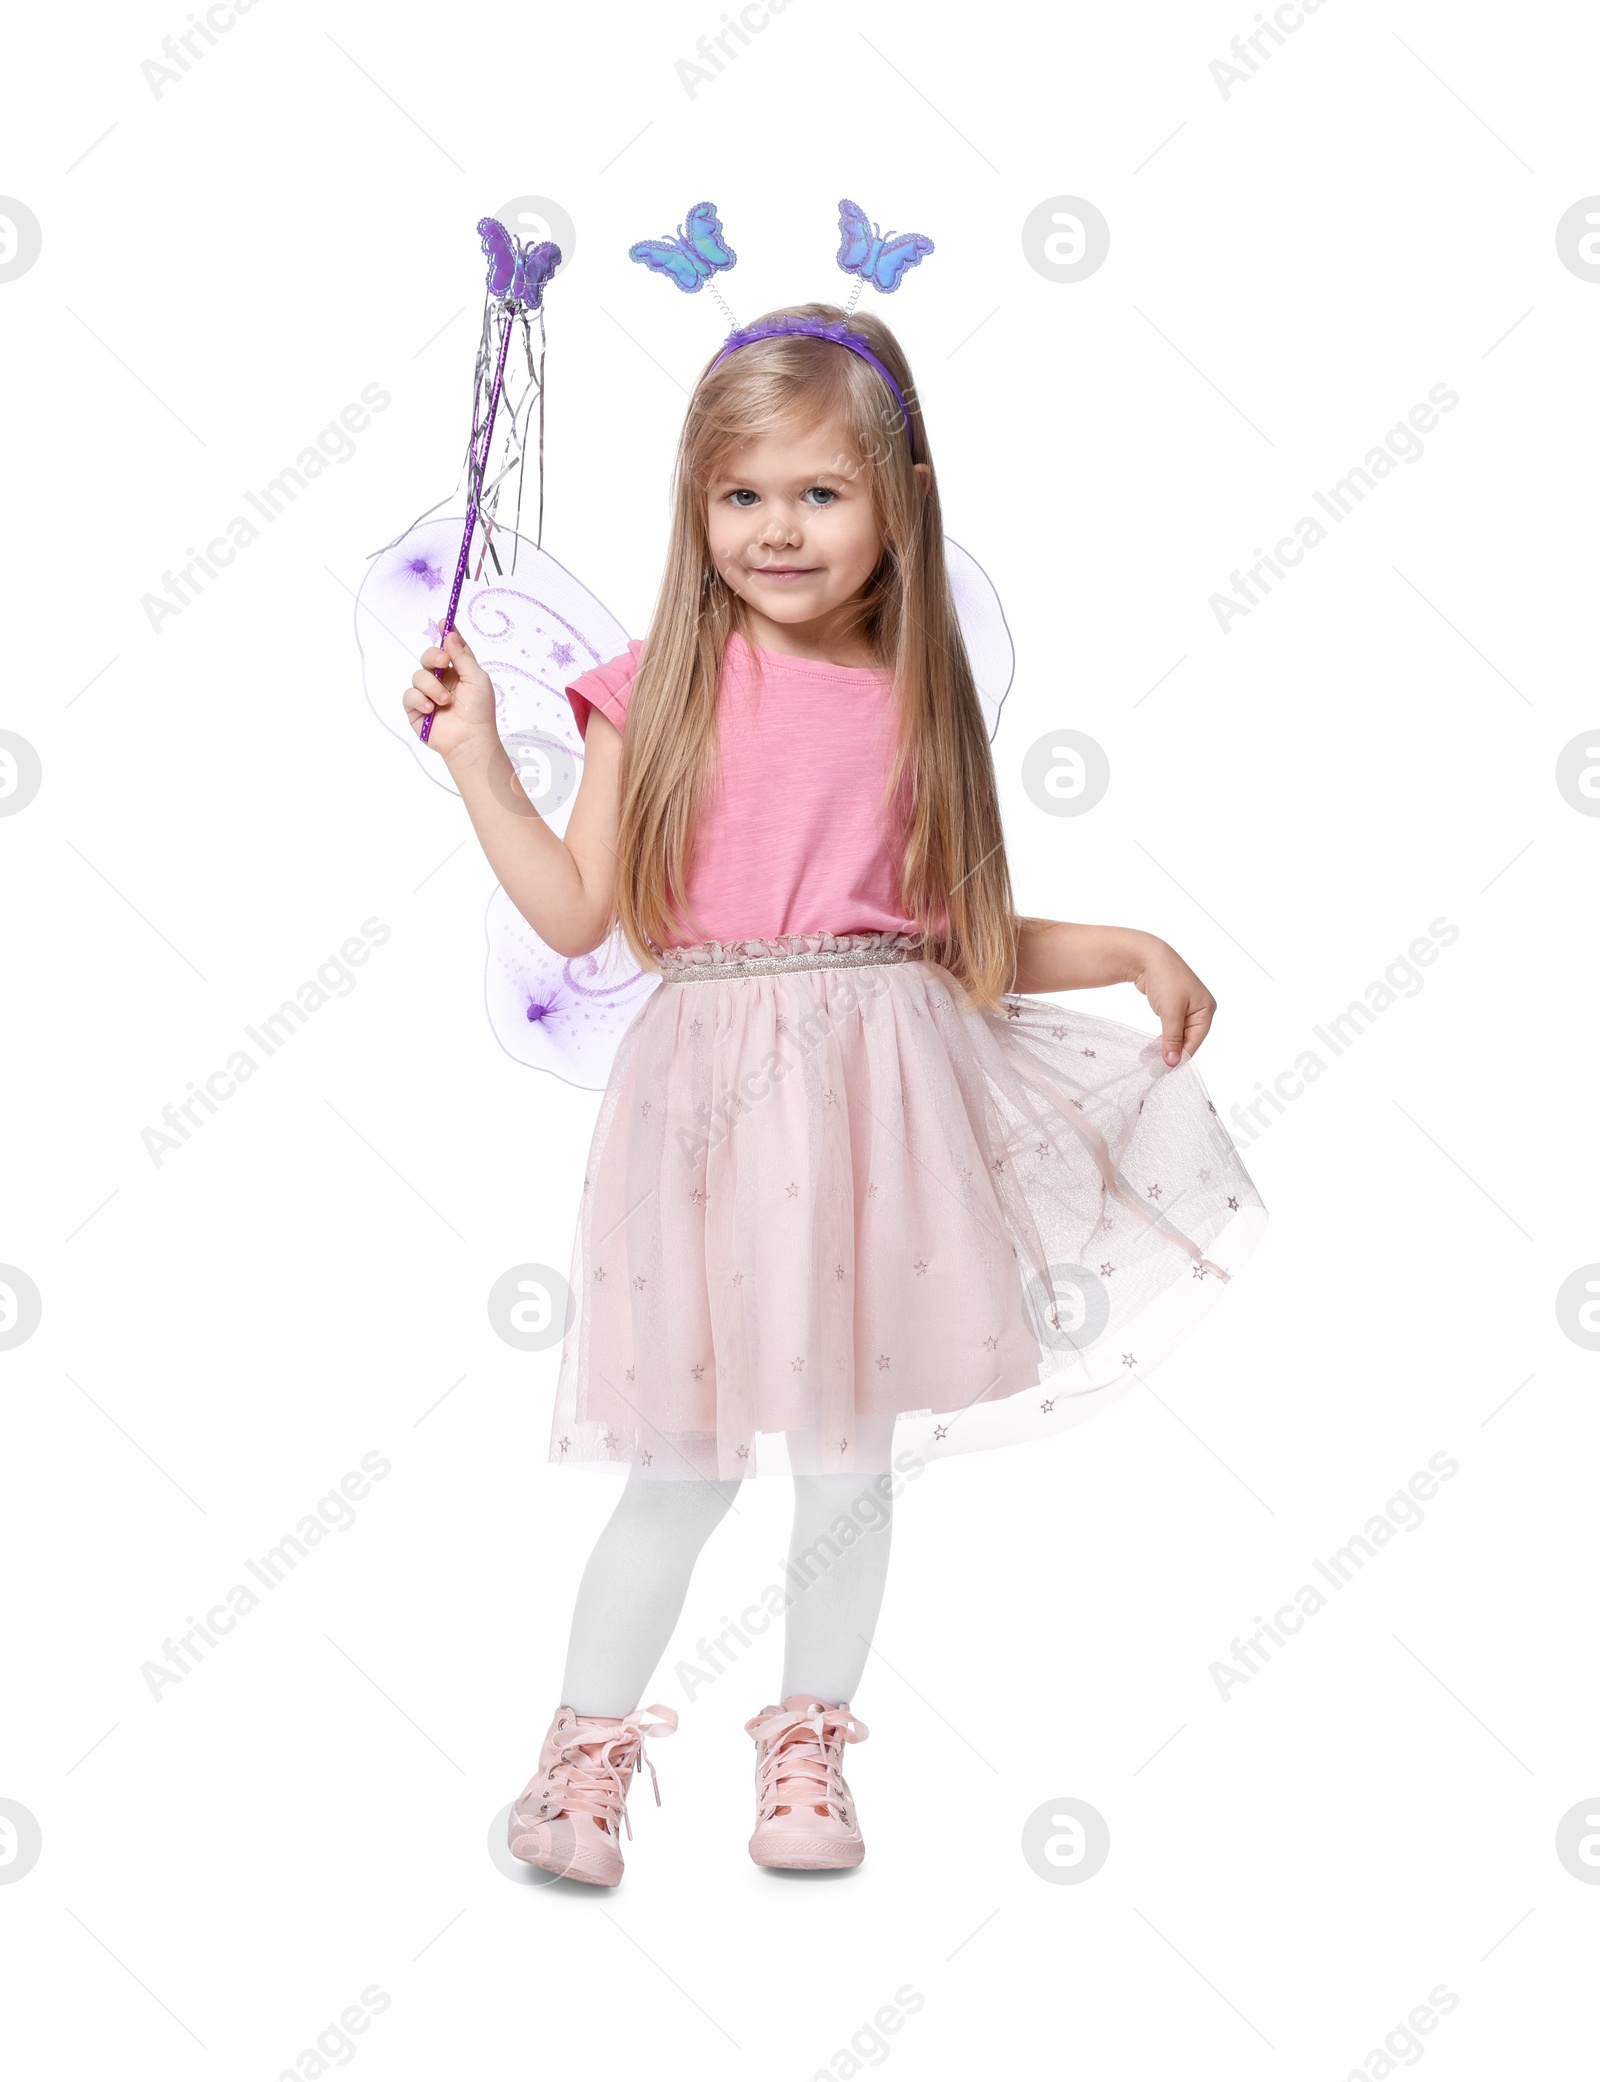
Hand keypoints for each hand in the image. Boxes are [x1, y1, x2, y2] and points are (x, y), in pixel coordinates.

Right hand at [403, 628, 497, 765]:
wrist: (470, 740)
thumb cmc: (479, 711)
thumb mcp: (476, 678)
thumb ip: (462, 655)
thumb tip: (449, 633)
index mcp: (458, 671)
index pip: (449, 648)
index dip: (445, 634)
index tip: (444, 621)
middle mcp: (441, 681)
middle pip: (428, 656)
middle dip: (433, 656)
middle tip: (443, 662)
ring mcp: (427, 695)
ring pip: (418, 675)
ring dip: (432, 687)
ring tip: (445, 702)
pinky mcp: (416, 710)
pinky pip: (409, 694)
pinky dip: (420, 700)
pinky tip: (432, 709)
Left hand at [1131, 939, 1215, 1065]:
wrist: (1147, 957)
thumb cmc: (1165, 979)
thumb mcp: (1170, 1011)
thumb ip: (1172, 1038)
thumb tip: (1172, 1063)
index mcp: (1206, 1010)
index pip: (1195, 1041)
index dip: (1180, 1056)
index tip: (1163, 1069)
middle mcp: (1200, 1009)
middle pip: (1187, 1040)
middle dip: (1171, 1052)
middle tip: (1154, 1067)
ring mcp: (1187, 1008)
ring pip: (1177, 1035)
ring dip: (1164, 1046)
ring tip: (1148, 1060)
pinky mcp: (1173, 1006)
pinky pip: (1170, 1028)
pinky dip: (1161, 1038)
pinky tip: (1150, 1048)